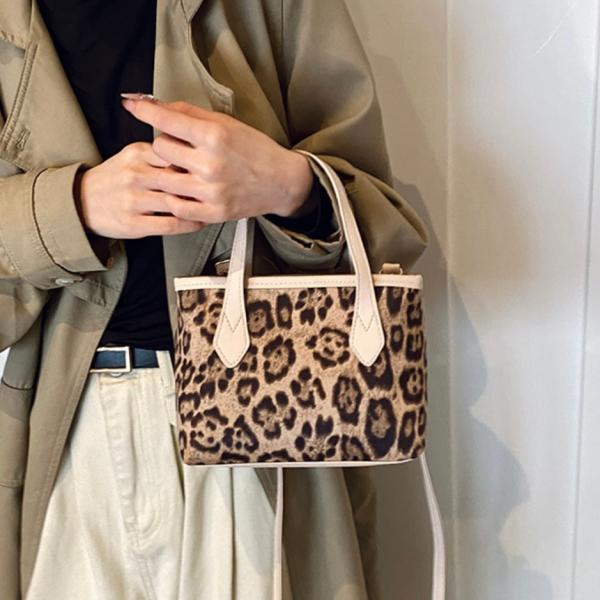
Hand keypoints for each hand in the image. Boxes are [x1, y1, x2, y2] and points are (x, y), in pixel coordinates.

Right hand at [77, 142, 206, 238]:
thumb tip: (192, 150)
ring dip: (198, 205)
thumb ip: (159, 153)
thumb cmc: (114, 179)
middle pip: (177, 176)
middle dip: (200, 182)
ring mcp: (133, 200)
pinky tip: (200, 221)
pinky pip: (171, 224)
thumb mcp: (131, 156)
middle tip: (219, 186)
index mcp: (136, 153)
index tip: (212, 165)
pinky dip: (190, 223)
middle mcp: (134, 175)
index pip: (173, 152)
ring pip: (176, 201)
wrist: (81, 202)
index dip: (196, 160)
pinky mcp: (134, 223)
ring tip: (213, 204)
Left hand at [120, 96, 314, 221]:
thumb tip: (157, 105)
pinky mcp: (213, 213)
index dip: (145, 110)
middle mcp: (210, 164)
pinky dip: (175, 197)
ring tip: (182, 169)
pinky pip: (176, 206)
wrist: (281, 182)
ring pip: (163, 179)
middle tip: (178, 147)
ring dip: (166, 171)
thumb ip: (191, 114)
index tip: (132, 104)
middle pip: (160, 148)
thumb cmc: (255, 150)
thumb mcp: (227, 123)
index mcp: (215, 136)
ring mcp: (211, 191)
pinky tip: (185, 190)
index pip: (167, 120)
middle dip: (164, 144)